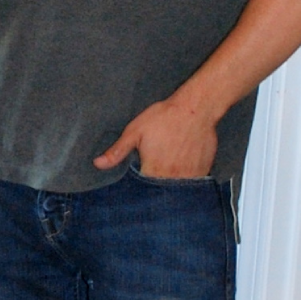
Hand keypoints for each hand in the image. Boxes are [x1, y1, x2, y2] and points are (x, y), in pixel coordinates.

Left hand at [94, 96, 219, 179]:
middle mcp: (171, 178)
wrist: (196, 108)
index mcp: (153, 170)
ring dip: (171, 182)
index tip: (140, 175)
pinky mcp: (203, 171)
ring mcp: (189, 176)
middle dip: (155, 185)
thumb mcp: (135, 131)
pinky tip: (183, 165)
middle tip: (157, 166)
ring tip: (169, 165)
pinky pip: (193, 182)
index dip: (139, 186)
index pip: (142, 190)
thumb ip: (117, 151)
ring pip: (176, 188)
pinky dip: (186, 178)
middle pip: (160, 191)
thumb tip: (97, 164)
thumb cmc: (164, 117)